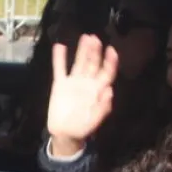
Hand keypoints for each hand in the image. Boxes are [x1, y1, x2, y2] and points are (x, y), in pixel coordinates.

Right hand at [45, 34, 118, 156]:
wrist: (65, 134)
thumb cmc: (82, 128)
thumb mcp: (95, 121)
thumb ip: (103, 107)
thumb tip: (110, 91)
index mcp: (98, 91)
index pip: (106, 73)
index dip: (110, 62)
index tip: (111, 50)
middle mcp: (87, 83)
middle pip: (93, 63)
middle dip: (95, 51)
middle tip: (96, 38)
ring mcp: (74, 82)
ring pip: (79, 62)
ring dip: (82, 50)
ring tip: (85, 37)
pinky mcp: (60, 84)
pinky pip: (60, 69)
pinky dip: (59, 58)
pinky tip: (60, 47)